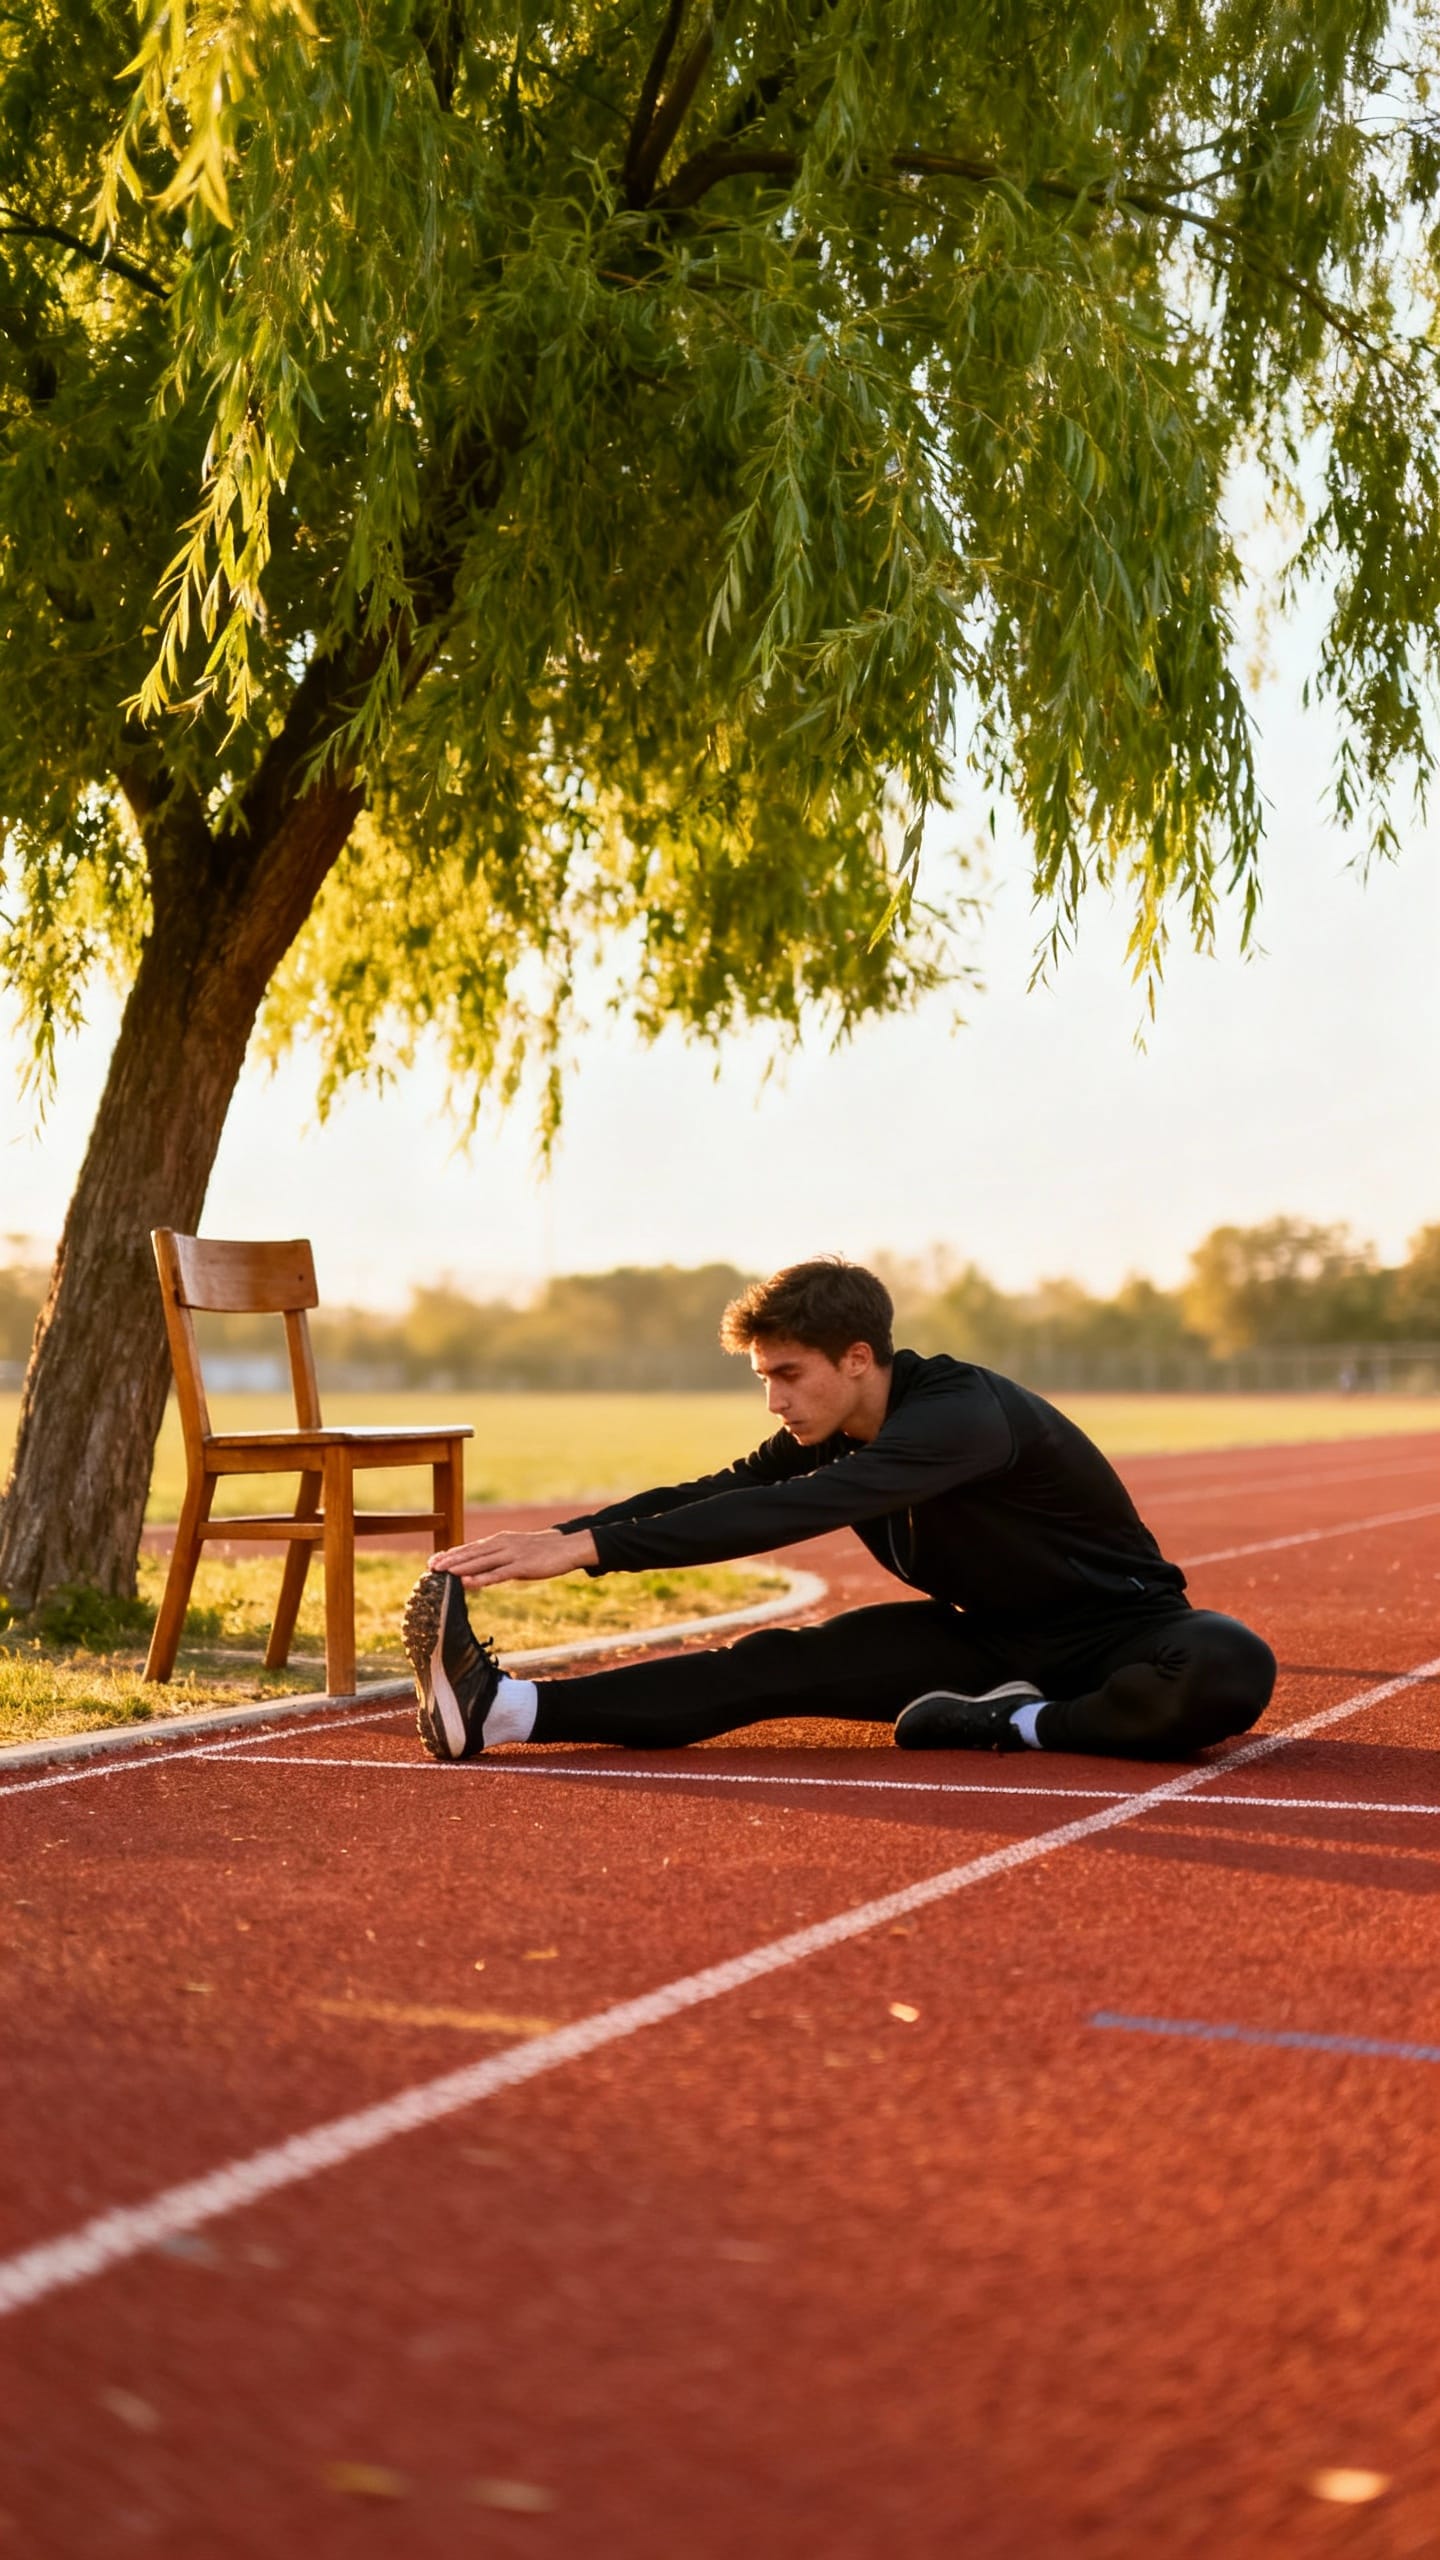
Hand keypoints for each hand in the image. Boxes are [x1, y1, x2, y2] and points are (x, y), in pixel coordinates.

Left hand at [428, 1526, 598, 1586]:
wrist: (567, 1546)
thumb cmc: (541, 1551)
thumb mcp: (516, 1550)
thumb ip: (499, 1558)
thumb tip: (483, 1569)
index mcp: (499, 1540)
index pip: (470, 1547)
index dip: (451, 1554)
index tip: (433, 1560)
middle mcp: (502, 1544)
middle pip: (471, 1553)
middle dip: (450, 1560)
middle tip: (430, 1567)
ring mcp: (512, 1554)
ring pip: (481, 1562)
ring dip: (460, 1567)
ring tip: (443, 1573)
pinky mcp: (522, 1566)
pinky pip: (498, 1574)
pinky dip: (481, 1578)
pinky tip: (468, 1583)